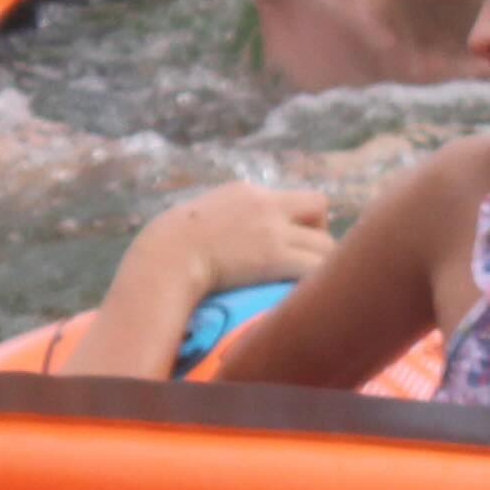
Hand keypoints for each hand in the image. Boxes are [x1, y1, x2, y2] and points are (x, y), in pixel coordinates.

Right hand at [140, 180, 335, 295]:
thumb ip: (217, 223)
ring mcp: (272, 230)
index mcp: (245, 193)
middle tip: (308, 260)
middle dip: (319, 233)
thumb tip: (218, 242)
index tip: (294, 243)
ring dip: (322, 263)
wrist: (164, 258)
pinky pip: (315, 267)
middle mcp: (265, 205)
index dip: (301, 220)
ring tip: (311, 285)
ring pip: (324, 242)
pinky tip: (310, 296)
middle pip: (318, 205)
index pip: (291, 197)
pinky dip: (318, 281)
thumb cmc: (168, 250)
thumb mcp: (196, 222)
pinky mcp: (274, 257)